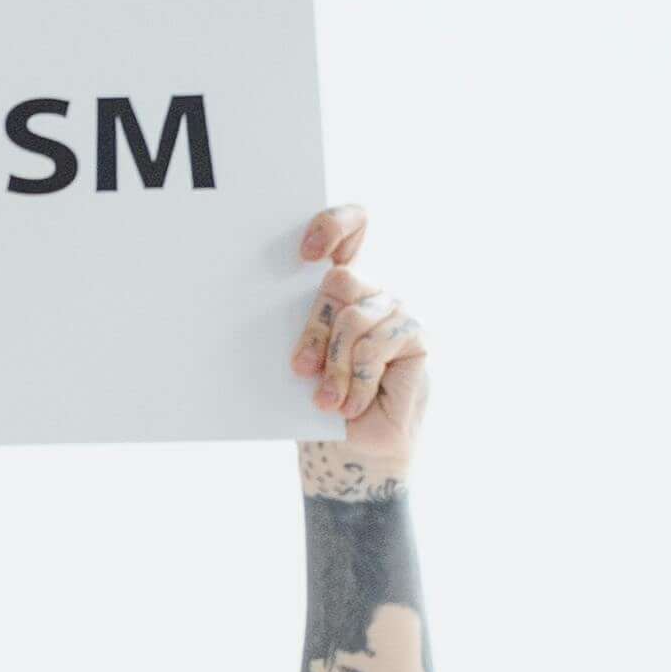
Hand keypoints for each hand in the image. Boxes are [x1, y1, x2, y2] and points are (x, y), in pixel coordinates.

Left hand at [291, 203, 424, 475]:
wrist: (352, 446)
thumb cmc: (318, 401)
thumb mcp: (300, 360)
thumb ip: (299, 327)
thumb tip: (254, 305)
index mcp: (338, 289)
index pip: (352, 226)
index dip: (334, 224)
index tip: (307, 254)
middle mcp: (371, 293)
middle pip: (340, 280)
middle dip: (314, 329)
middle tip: (301, 369)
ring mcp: (396, 312)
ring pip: (353, 317)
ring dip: (334, 365)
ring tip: (326, 400)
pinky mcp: (416, 336)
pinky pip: (377, 345)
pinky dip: (357, 379)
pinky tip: (350, 403)